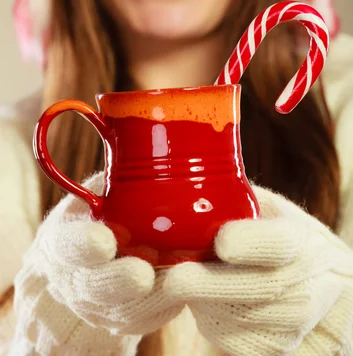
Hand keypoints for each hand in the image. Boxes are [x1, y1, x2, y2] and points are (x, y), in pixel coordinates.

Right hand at [14, 173, 183, 338]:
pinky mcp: (131, 317)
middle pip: (96, 286)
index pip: (68, 246)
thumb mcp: (96, 194)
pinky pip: (150, 317)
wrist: (87, 267)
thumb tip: (148, 128)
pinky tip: (192, 285)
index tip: (103, 240)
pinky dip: (170, 304)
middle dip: (117, 281)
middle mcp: (80, 278)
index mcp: (66, 242)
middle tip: (141, 274)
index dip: (83, 245)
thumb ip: (116, 172)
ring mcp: (104, 304)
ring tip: (182, 280)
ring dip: (154, 298)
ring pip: (126, 309)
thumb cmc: (100, 216)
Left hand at [165, 186, 352, 355]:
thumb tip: (187, 167)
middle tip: (174, 279)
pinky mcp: (284, 349)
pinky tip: (204, 305)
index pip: (281, 242)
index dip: (253, 243)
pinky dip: (215, 325)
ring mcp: (300, 322)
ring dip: (208, 306)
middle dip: (214, 286)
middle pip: (263, 288)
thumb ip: (239, 197)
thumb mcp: (273, 212)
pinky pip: (241, 343)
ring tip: (180, 286)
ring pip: (248, 321)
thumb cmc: (289, 242)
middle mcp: (310, 281)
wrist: (335, 294)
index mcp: (302, 238)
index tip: (222, 241)